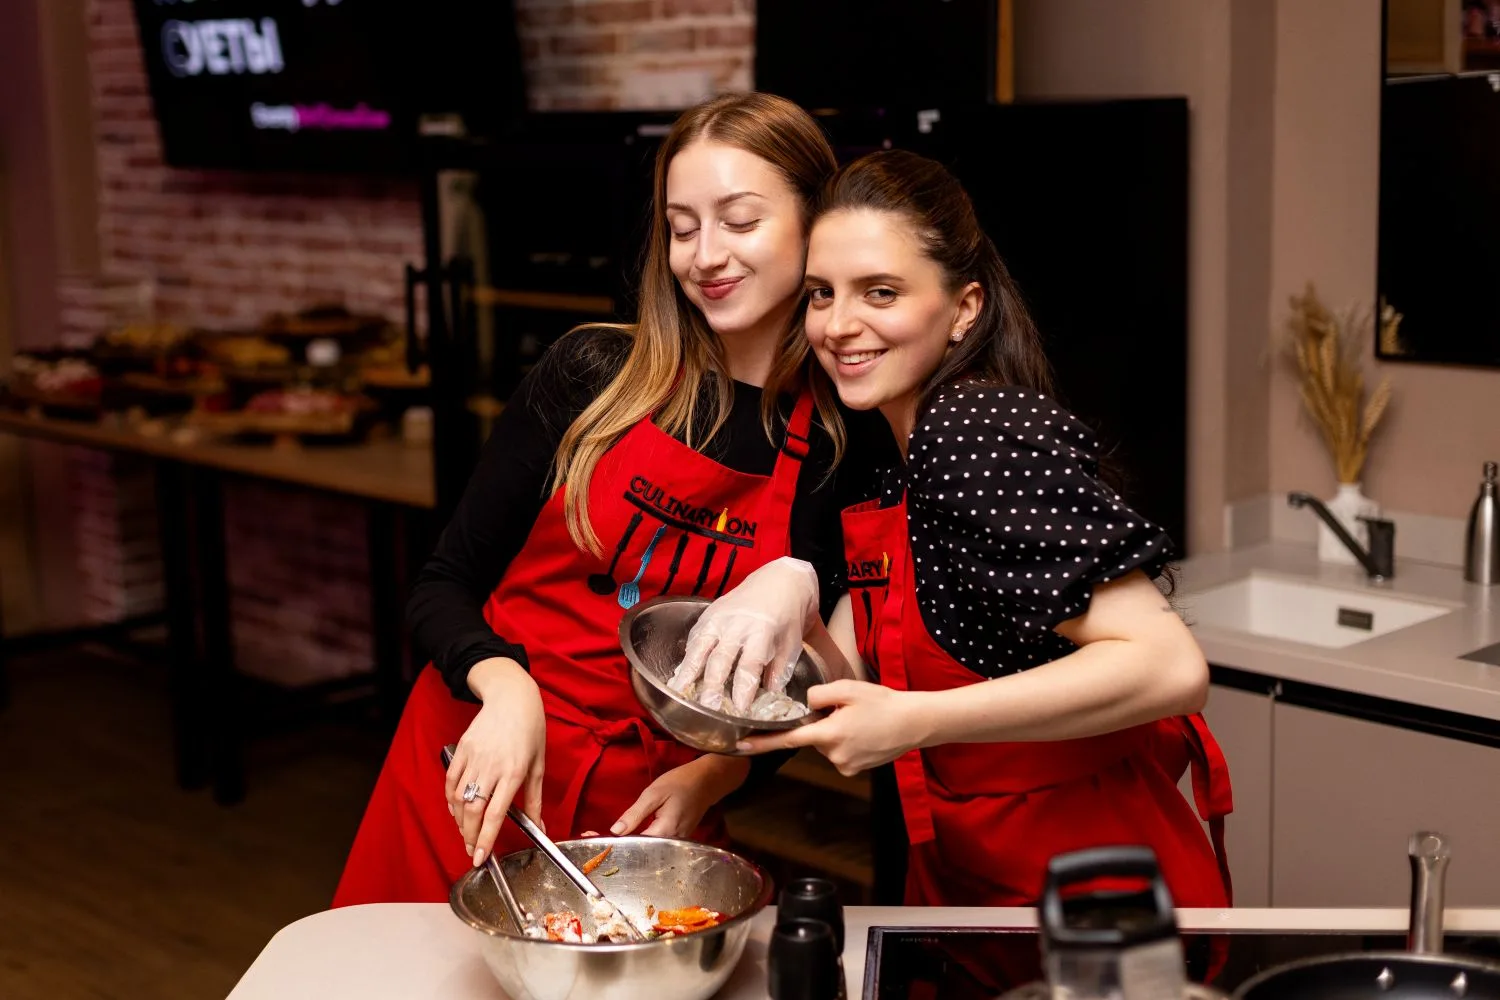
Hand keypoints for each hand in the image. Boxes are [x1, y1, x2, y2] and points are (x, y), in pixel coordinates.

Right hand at [445, 657, 546, 866]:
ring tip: (466, 833)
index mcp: (514, 772)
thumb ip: (536, 800)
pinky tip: (457, 810)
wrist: (512, 698)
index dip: (486, 839)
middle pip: (473, 810)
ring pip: (459, 798)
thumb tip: (541, 828)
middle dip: (470, 836)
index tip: (480, 857)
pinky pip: (450, 780)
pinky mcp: (462, 749)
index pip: (495, 814)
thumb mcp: (539, 765)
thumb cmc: (531, 730)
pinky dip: (450, 800)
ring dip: (460, 821)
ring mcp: (474, 757)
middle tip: (471, 850)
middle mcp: (492, 766)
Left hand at [598, 756, 750, 837]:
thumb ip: (634, 814)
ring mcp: (675, 844)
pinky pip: (653, 844)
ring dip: (624, 846)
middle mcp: (670, 844)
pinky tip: (624, 837)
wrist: (709, 780)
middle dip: (613, 847)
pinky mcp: (676, 840)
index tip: (588, 837)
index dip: (609, 843)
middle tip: (590, 840)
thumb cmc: (681, 782)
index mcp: (663, 833)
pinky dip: (637, 841)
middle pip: (637, 852)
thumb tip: (614, 831)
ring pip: (645, 850)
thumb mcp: (654, 793)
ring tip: (600, 841)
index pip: (631, 845)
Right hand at [668, 557, 819, 713]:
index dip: (743, 689)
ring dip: (688, 671)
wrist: (779, 581)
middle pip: (720, 659)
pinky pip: (694, 638)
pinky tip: (680, 676)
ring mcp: (720, 618)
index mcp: (762, 631)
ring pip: (700, 647)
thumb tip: (769, 699)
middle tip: (706, 708)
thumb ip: (778, 672)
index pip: (749, 665)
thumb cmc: (787, 617)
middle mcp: (737, 625)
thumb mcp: (791, 644)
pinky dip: (687, 657)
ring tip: (679, 692)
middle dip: (711, 685)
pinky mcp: (709, 614)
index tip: (739, 709)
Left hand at [735, 680, 930, 774]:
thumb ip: (819, 693)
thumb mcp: (848, 689)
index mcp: (830, 734)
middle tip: (844, 709)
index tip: (740, 746)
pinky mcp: (853, 769)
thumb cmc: (883, 703)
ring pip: (826, 744)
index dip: (762, 743)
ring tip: (859, 720)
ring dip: (834, 732)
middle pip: (811, 737)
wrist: (914, 722)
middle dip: (820, 723)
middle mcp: (834, 755)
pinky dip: (845, 741)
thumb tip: (804, 703)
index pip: (788, 739)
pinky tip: (863, 732)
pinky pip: (838, 753)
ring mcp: (844, 765)